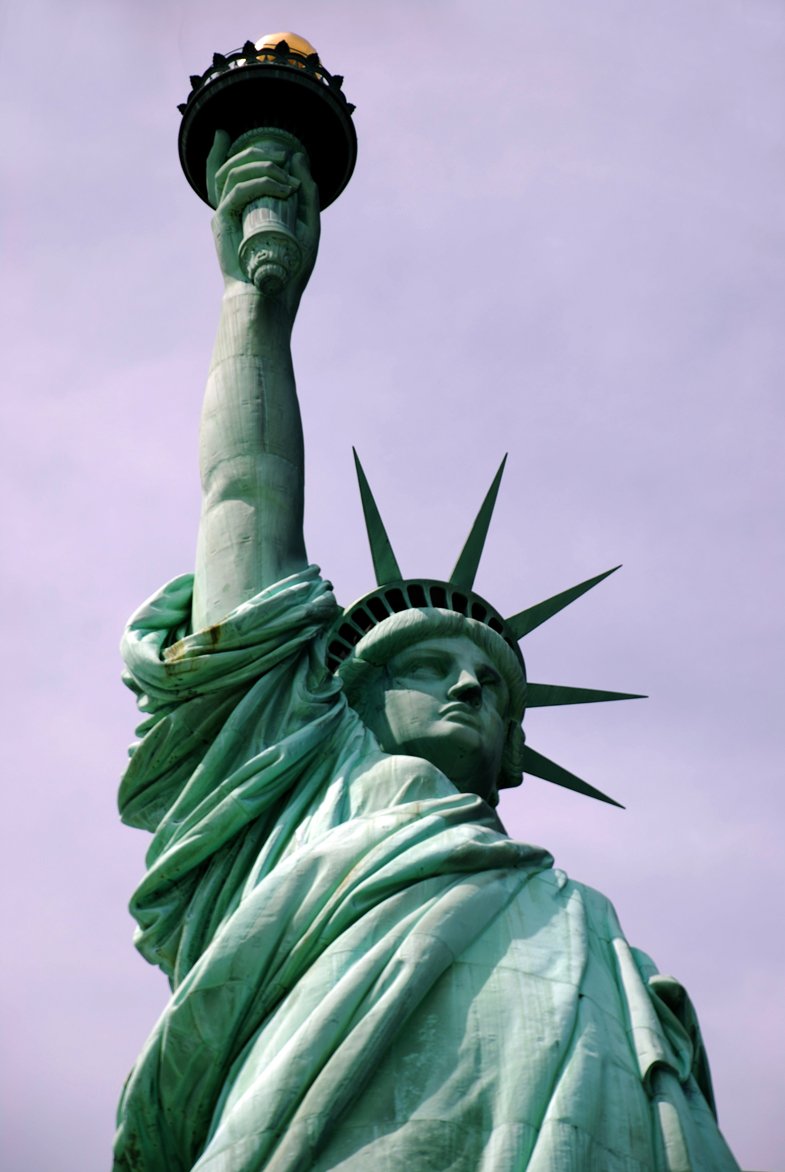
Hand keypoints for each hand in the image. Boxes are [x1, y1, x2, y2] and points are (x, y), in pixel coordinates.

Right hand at [206, 129, 320, 313]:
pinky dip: (260, 183)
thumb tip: (299, 157)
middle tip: (283, 156)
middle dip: (258, 153)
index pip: (232, 171)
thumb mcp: (307, 225)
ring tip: (286, 175)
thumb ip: (306, 193)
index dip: (236, 150)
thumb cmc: (290, 270)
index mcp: (245, 209)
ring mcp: (224, 214)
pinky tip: (282, 188)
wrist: (274, 300)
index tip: (272, 148)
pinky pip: (237, 191)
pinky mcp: (222, 222)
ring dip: (261, 166)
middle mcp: (230, 209)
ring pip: (232, 172)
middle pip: (232, 165)